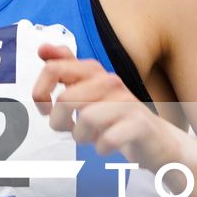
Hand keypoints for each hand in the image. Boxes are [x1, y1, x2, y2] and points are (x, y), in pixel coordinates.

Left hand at [30, 43, 178, 170]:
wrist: (156, 141)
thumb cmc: (115, 118)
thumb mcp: (87, 92)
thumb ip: (65, 69)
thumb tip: (42, 48)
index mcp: (93, 72)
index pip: (53, 68)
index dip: (40, 92)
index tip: (45, 109)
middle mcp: (110, 81)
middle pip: (64, 99)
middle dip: (59, 122)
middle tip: (69, 129)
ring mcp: (126, 102)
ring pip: (86, 119)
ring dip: (81, 137)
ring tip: (91, 138)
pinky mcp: (139, 124)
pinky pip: (107, 139)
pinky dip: (101, 148)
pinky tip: (107, 146)